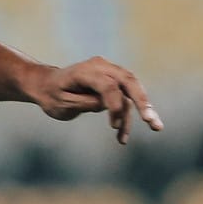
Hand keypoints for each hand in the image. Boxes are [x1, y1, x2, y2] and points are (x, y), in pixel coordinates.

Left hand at [26, 57, 162, 144]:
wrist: (47, 85)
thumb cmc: (52, 95)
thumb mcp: (62, 104)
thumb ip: (86, 103)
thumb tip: (112, 106)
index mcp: (85, 71)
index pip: (107, 85)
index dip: (114, 104)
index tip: (114, 126)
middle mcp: (101, 67)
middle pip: (128, 81)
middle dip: (142, 102)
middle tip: (151, 120)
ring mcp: (110, 72)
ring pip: (132, 90)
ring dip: (143, 109)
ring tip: (155, 128)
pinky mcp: (114, 82)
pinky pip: (126, 97)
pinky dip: (127, 115)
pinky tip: (122, 136)